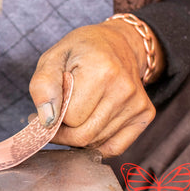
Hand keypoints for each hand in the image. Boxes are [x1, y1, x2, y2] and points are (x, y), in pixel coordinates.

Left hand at [29, 19, 163, 156]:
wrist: (117, 42)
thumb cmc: (80, 51)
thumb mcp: (52, 58)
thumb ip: (43, 87)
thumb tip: (47, 120)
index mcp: (100, 70)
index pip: (69, 118)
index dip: (55, 114)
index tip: (54, 102)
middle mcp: (124, 88)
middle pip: (83, 136)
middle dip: (64, 131)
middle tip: (57, 115)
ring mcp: (138, 103)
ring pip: (96, 143)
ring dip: (79, 135)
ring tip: (76, 111)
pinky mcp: (146, 114)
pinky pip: (114, 148)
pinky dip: (97, 142)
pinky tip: (91, 122)